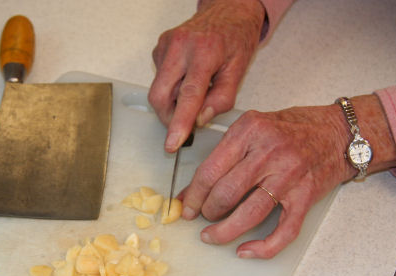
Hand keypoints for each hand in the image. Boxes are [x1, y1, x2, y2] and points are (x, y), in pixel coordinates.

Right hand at [148, 0, 265, 151]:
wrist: (228, 10)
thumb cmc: (236, 36)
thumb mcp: (239, 69)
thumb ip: (222, 98)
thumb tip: (201, 119)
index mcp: (204, 52)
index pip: (188, 96)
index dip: (179, 123)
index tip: (173, 142)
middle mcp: (180, 46)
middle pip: (160, 95)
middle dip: (169, 116)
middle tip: (184, 122)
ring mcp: (166, 45)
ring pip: (157, 89)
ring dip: (172, 100)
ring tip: (194, 90)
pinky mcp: (159, 47)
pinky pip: (159, 77)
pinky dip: (171, 85)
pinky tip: (187, 76)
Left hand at [179, 96, 395, 258]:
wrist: (337, 132)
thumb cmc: (292, 129)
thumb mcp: (253, 127)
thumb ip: (224, 154)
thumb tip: (190, 191)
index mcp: (250, 131)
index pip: (210, 170)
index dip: (193, 194)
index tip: (185, 206)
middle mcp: (269, 152)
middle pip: (226, 193)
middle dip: (207, 211)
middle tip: (202, 216)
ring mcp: (289, 175)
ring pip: (249, 214)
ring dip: (224, 231)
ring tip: (212, 235)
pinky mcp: (306, 196)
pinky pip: (284, 230)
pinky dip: (264, 247)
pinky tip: (245, 251)